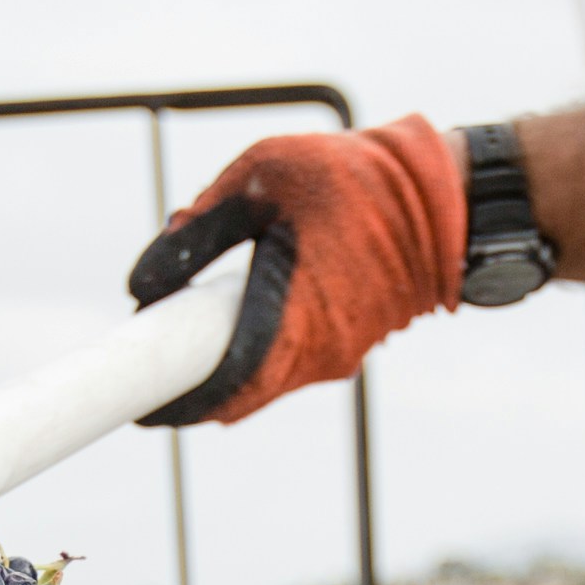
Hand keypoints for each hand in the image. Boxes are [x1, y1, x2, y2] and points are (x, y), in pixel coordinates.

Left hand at [120, 116, 462, 427]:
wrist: (442, 197)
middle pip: (238, 399)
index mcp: (290, 315)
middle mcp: (316, 352)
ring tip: (180, 349)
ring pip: (263, 386)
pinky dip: (254, 361)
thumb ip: (200, 225)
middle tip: (149, 382)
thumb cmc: (352, 178)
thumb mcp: (260, 177)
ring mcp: (337, 356)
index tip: (141, 407)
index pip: (222, 384)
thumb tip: (145, 278)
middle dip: (193, 395)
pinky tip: (229, 335)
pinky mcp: (349, 347)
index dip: (177, 401)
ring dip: (224, 376)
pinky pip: (288, 368)